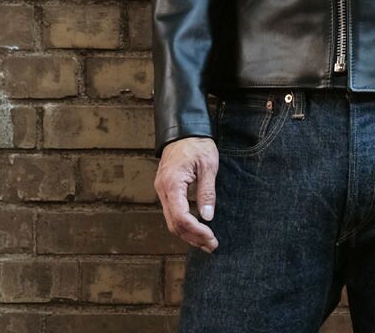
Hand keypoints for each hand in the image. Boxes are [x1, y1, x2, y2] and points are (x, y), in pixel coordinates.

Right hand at [154, 137, 219, 252]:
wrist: (184, 129)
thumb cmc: (197, 144)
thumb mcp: (208, 165)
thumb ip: (206, 191)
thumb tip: (207, 216)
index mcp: (172, 184)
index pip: (181, 217)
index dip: (196, 231)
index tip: (211, 238)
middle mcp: (163, 190)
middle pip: (174, 224)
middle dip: (193, 237)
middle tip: (211, 245)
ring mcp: (162, 190)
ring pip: (172, 220)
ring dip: (188, 233)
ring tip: (206, 241)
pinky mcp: (166, 189)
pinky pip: (172, 212)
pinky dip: (184, 223)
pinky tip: (197, 227)